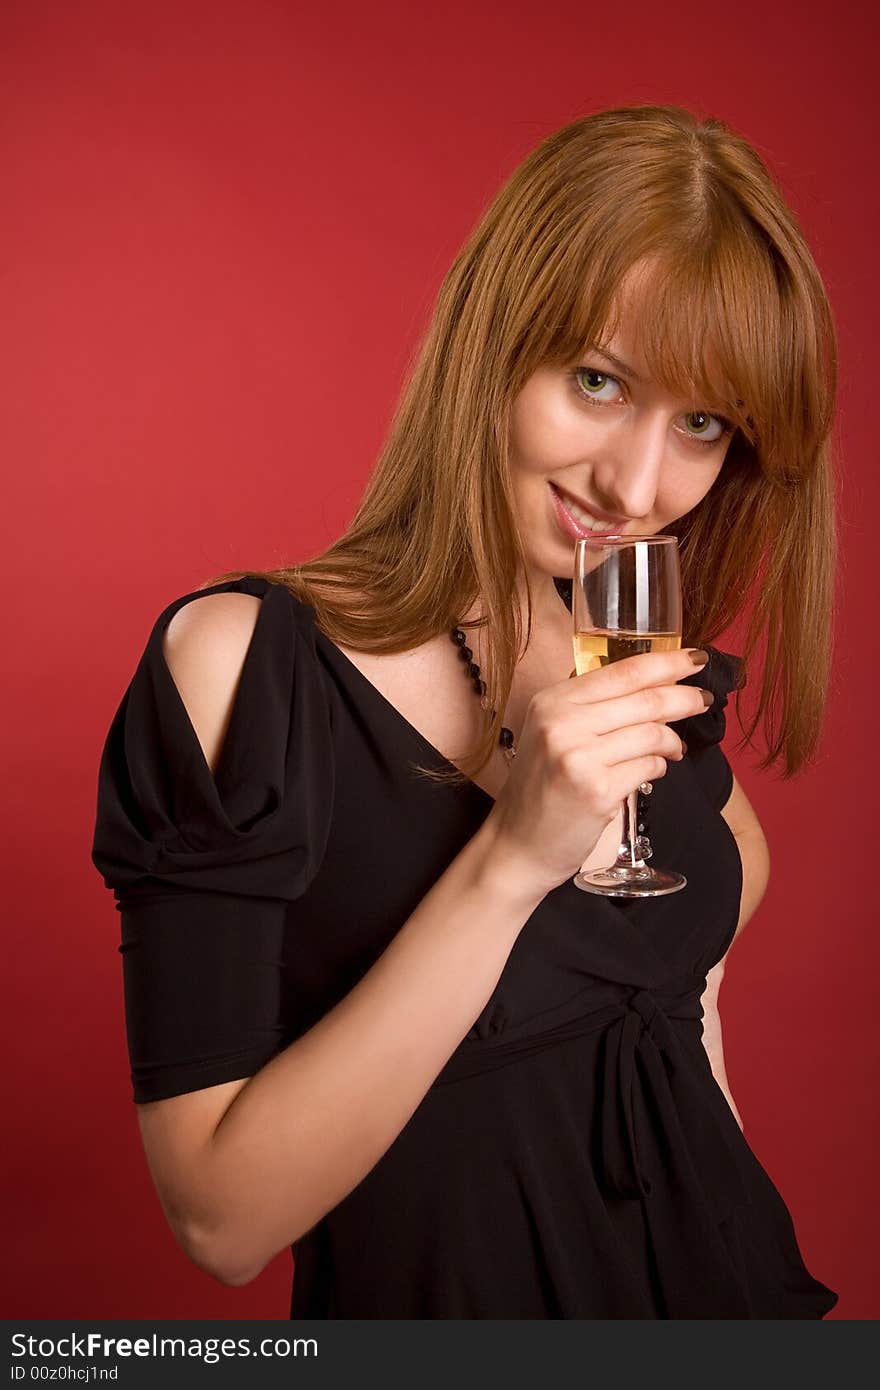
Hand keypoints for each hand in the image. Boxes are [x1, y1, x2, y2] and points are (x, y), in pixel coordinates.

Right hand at [484, 648, 713, 896]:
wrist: (518, 843)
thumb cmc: (542, 787)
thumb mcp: (551, 732)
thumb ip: (590, 706)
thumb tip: (652, 681)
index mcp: (552, 700)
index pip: (622, 671)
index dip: (666, 662)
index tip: (695, 658)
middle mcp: (562, 723)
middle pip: (645, 699)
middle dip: (684, 698)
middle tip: (704, 700)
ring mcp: (579, 757)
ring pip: (653, 734)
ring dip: (673, 741)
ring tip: (676, 749)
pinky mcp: (597, 791)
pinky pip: (649, 767)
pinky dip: (659, 767)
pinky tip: (655, 770)